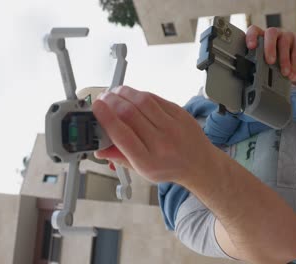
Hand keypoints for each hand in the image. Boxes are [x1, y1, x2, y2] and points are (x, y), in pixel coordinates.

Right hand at [92, 86, 211, 183]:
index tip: (96, 108)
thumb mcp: (141, 169)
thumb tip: (98, 148)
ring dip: (123, 93)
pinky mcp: (180, 113)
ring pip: (142, 101)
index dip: (106, 118)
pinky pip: (154, 98)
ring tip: (113, 93)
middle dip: (111, 102)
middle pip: (129, 115)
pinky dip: (138, 94)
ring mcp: (172, 126)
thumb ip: (119, 157)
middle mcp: (161, 143)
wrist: (199, 163)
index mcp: (147, 161)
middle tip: (102, 99)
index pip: (122, 136)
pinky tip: (130, 95)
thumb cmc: (169, 167)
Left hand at [246, 25, 295, 81]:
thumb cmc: (276, 67)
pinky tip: (292, 71)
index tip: (251, 47)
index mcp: (261, 39)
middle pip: (271, 32)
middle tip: (270, 61)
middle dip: (270, 47)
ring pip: (285, 41)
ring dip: (284, 58)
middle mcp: (274, 34)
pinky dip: (294, 60)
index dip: (251, 36)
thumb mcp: (266, 67)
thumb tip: (253, 75)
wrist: (295, 70)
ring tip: (284, 72)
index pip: (254, 30)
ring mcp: (287, 35)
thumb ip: (259, 66)